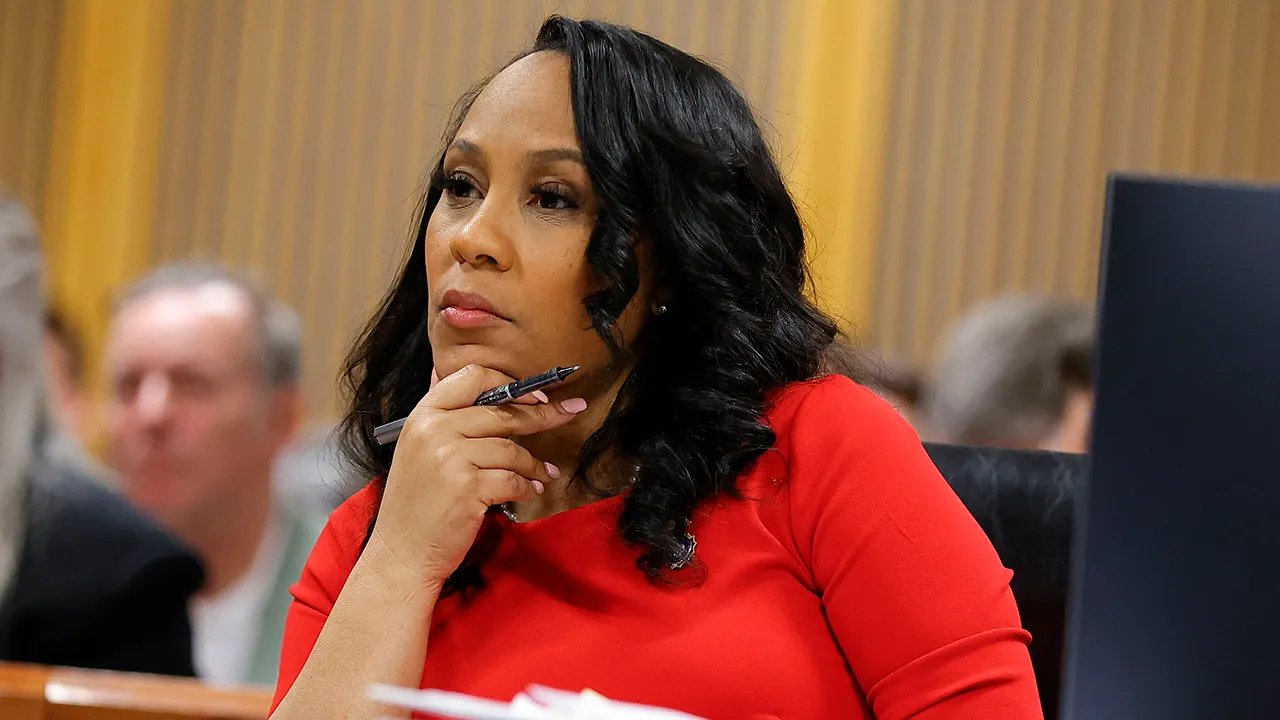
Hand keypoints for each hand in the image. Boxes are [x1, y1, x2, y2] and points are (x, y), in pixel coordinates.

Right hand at [369, 364, 585, 583]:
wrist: (402, 552)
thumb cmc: (416, 503)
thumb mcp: (418, 449)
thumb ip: (447, 418)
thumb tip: (483, 382)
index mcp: (423, 415)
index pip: (472, 377)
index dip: (510, 383)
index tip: (535, 395)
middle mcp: (434, 431)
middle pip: (502, 411)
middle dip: (542, 414)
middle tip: (569, 413)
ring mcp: (450, 459)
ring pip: (512, 449)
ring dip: (534, 463)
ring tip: (545, 472)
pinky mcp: (468, 489)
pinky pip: (513, 479)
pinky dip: (528, 486)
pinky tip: (532, 491)